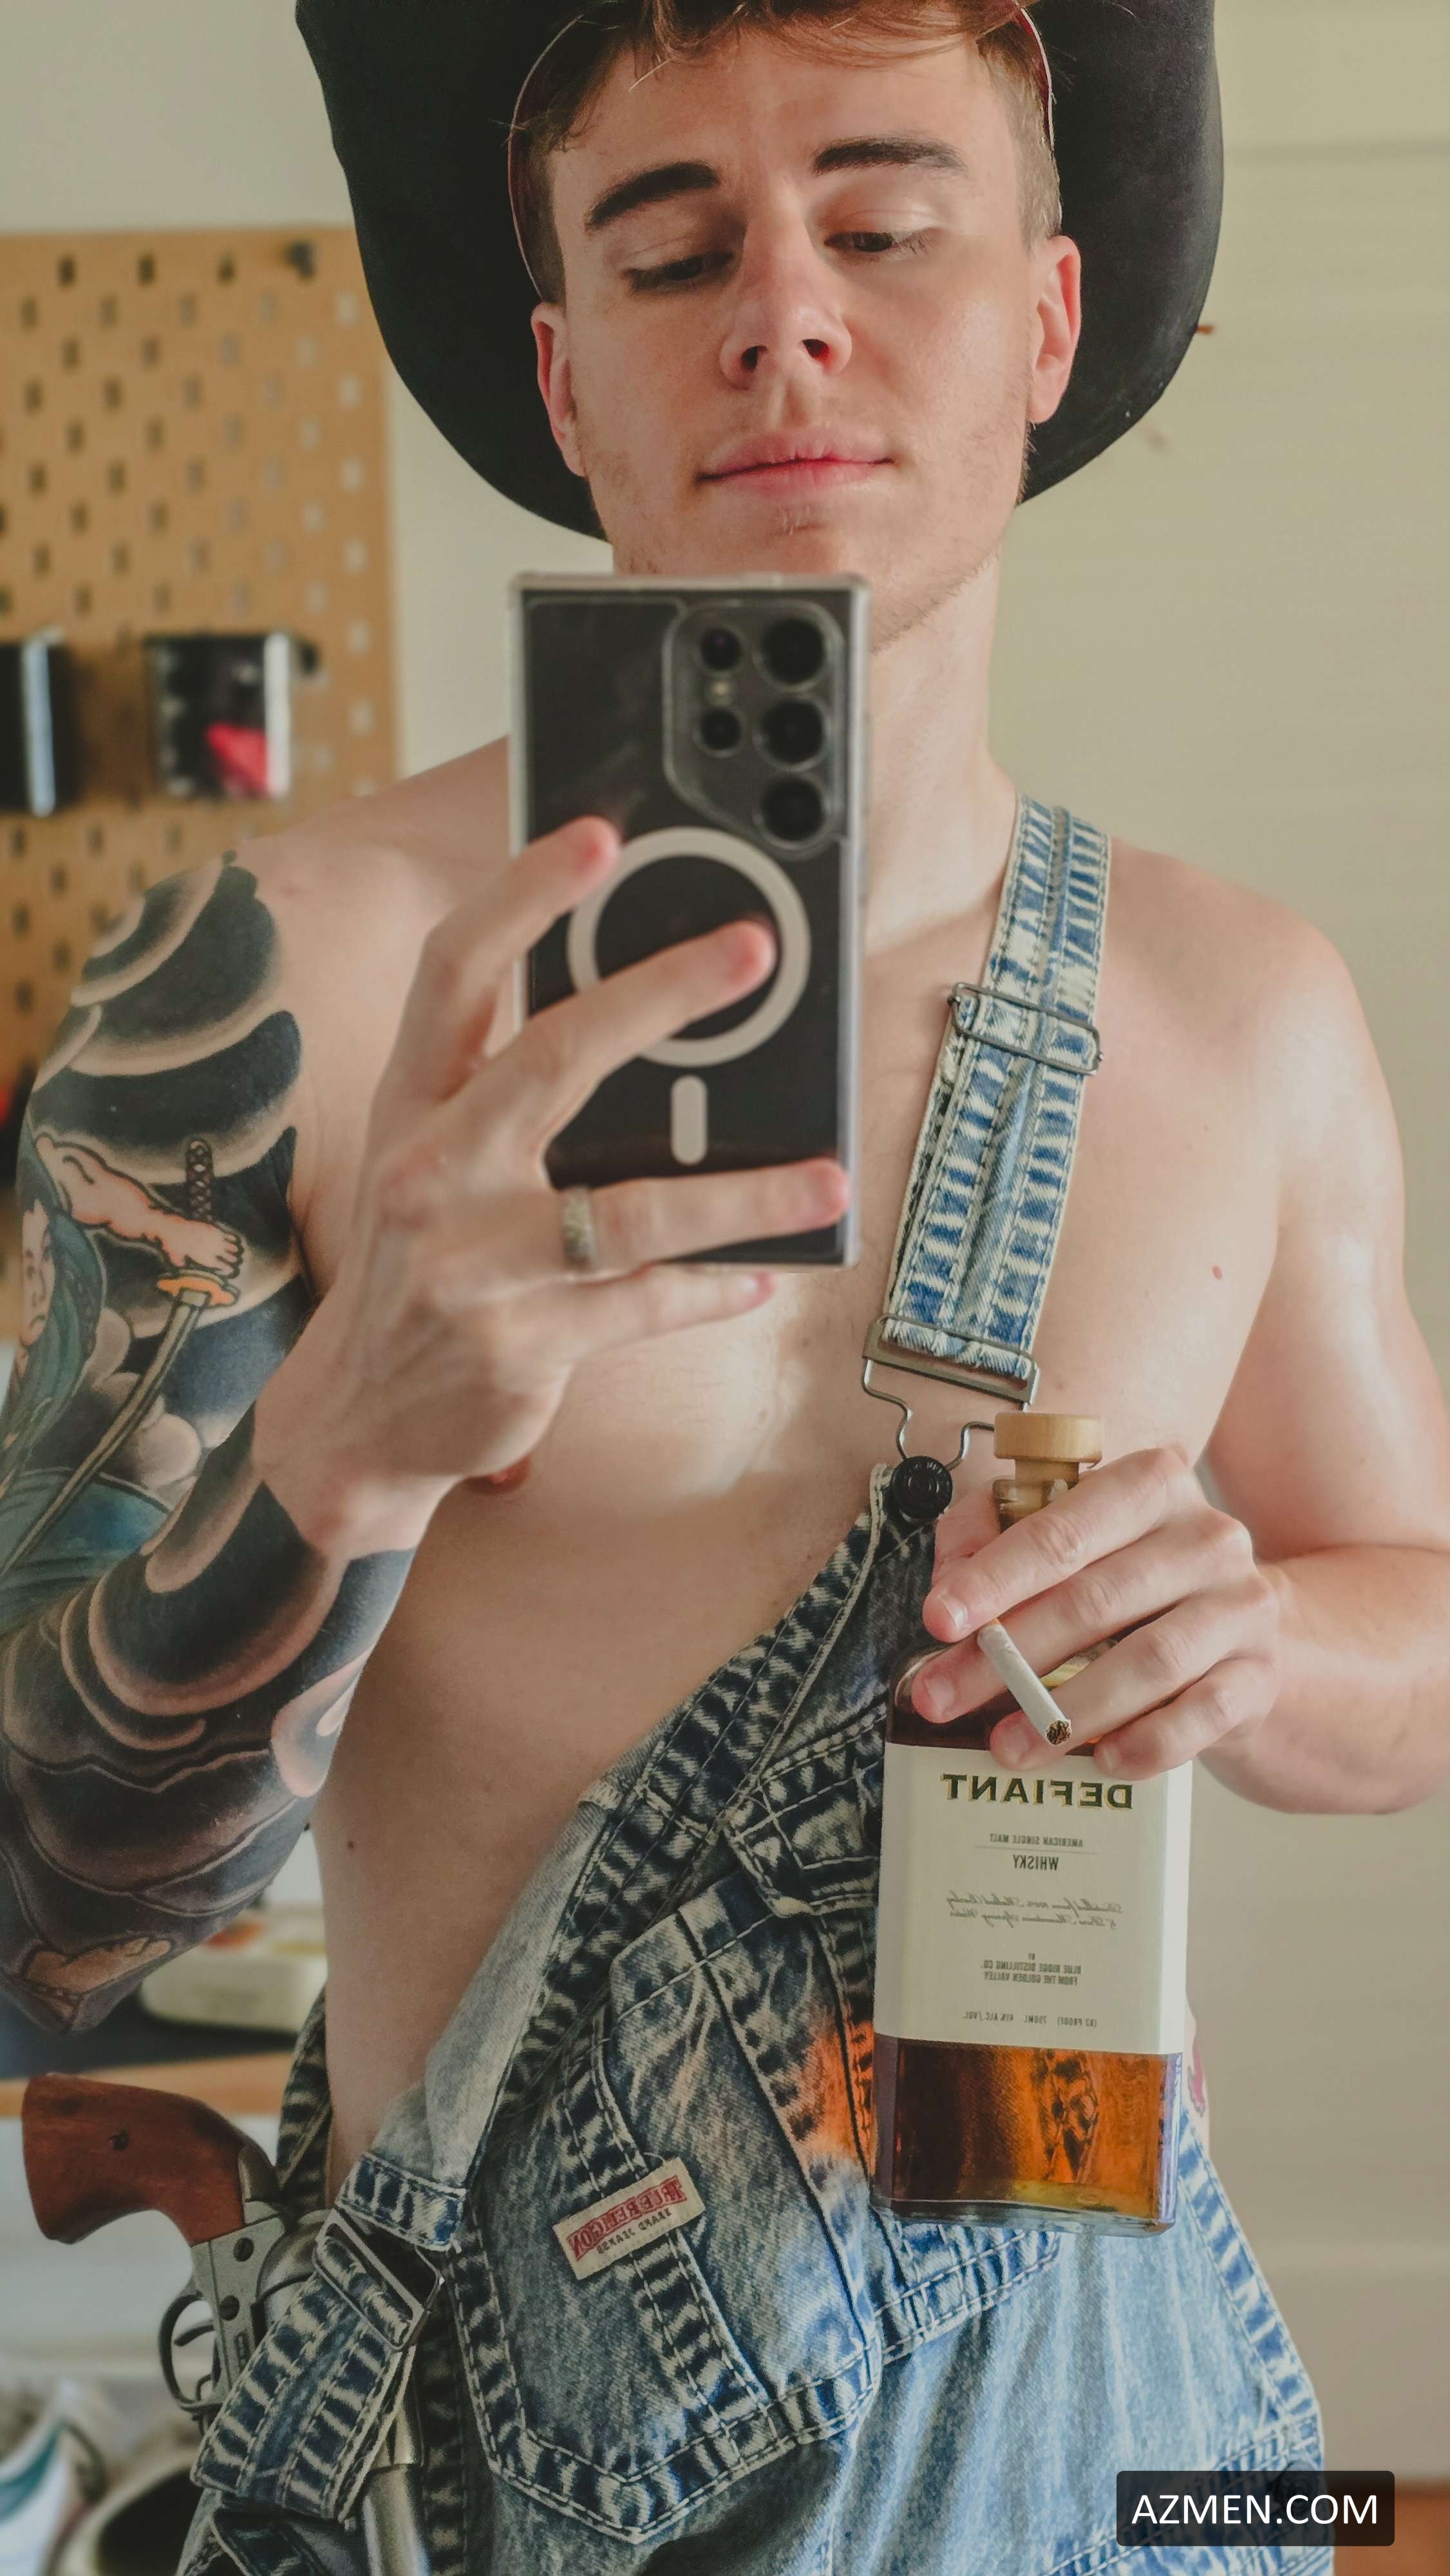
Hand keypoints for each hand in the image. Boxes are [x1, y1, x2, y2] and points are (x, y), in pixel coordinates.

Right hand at [260, 816, 849, 1546]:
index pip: (455, 972)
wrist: (356, 1420)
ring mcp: (472, 1264)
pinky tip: (767, 1271)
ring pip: (630, 1209)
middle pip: (552, 1056)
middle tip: (752, 950)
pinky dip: (714, 1286)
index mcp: (410, 1105)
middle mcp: (429, 1172)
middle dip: (659, 993)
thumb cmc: (421, 1266)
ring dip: (744, 1193)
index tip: (599, 835)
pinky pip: (644, 1303)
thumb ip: (507, 1097)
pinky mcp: (520, 1346)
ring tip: (828, 1179)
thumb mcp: (435, 1166)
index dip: (523, 894)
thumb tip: (652, 1024)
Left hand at [909, 1443, 1281, 1780]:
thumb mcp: (1069, 1543)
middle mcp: (1206, 1537)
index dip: (994, 1578)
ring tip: (1006, 1744)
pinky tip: (1101, 1759)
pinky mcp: (1259, 1674)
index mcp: (1151, 1485)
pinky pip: (1200, 1715)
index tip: (939, 1620)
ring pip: (1147, 1661)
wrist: (1242, 1632)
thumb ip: (993, 1538)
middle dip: (1006, 1656)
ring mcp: (1242, 1607)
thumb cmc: (1131, 1581)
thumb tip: (948, 1585)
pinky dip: (1146, 1742)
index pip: (1062, 1532)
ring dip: (1065, 1710)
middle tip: (942, 1697)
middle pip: (1093, 1600)